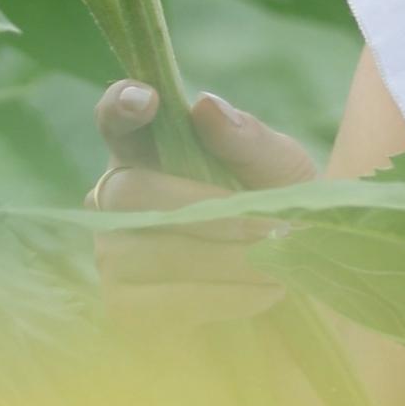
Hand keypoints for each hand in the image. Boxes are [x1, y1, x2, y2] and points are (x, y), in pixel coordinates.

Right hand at [88, 82, 316, 330]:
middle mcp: (115, 197)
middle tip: (271, 228)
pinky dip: (222, 297)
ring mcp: (113, 252)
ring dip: (225, 262)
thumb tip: (205, 107)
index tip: (148, 99)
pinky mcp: (125, 306)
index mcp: (149, 149)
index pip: (115, 118)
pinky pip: (162, 301)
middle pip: (129, 191)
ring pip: (148, 252)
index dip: (121, 105)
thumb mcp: (281, 169)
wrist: (292, 280)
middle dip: (204, 210)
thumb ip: (248, 138)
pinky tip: (262, 293)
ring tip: (278, 266)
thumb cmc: (279, 209)